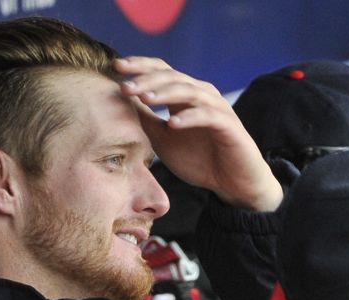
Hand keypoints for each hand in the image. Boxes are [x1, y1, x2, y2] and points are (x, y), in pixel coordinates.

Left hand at [115, 56, 283, 211]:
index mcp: (184, 96)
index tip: (116, 68)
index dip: (140, 66)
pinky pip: (208, 116)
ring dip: (165, 93)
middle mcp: (201, 95)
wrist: (232, 183)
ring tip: (144, 99)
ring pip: (189, 91)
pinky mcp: (228, 125)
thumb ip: (145, 121)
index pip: (161, 71)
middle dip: (147, 80)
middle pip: (172, 76)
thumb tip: (121, 104)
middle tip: (126, 86)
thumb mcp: (163, 140)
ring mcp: (216, 108)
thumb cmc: (199, 161)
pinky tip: (172, 124)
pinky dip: (189, 117)